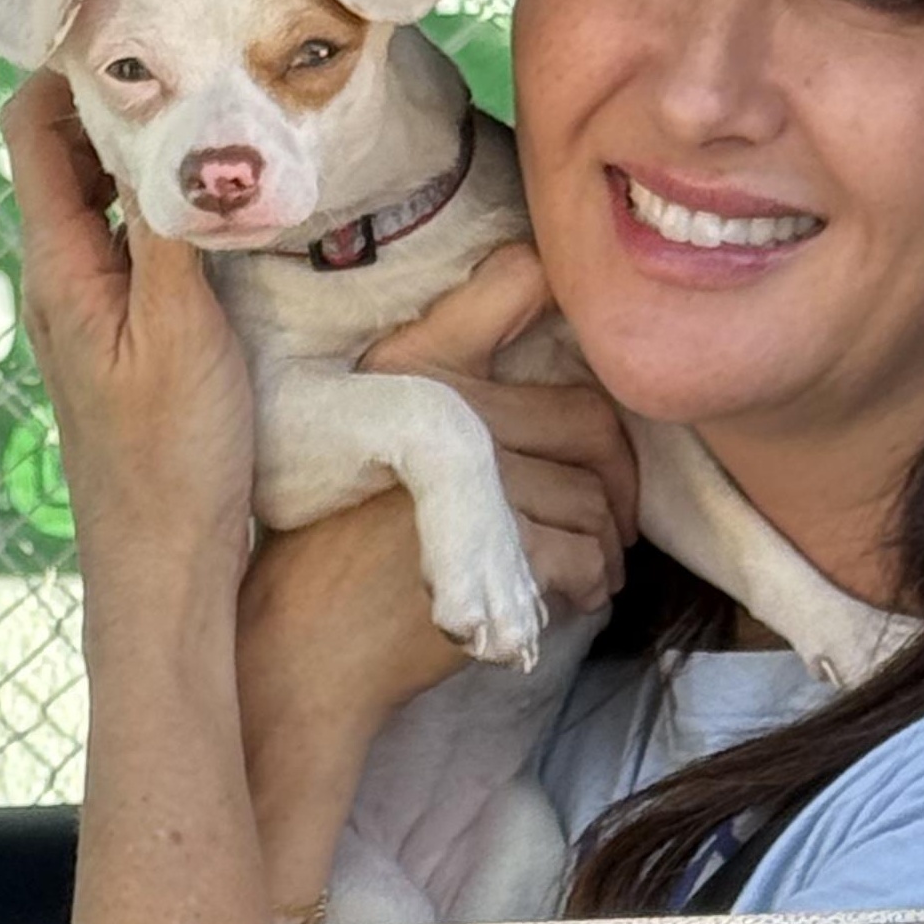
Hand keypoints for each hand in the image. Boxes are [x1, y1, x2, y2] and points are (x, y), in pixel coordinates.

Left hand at [0, 70, 255, 589]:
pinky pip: (131, 240)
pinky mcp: (122, 333)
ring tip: (214, 118)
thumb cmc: (168, 460)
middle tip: (196, 58)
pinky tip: (219, 207)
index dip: (73, 64)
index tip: (136, 24)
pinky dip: (165, 205)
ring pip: (104, 196)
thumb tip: (166, 126)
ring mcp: (88, 307)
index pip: (33, 127)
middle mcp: (60, 276)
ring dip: (149, 152)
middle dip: (124, 97)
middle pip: (69, 151)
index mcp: (58, 265)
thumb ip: (168, 228)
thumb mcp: (181, 330)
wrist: (163, 565)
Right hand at [362, 242, 637, 614]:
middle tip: (615, 522)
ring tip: (585, 571)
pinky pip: (586, 557)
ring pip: (593, 499)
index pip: (520, 282)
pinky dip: (590, 587)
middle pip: (589, 420)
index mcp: (414, 360)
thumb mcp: (382, 437)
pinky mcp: (496, 546)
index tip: (586, 411)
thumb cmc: (350, 544)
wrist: (303, 641)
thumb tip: (578, 391)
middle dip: (619, 480)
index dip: (572, 328)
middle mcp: (442, 401)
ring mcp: (472, 473)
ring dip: (604, 547)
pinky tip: (563, 600)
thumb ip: (459, 392)